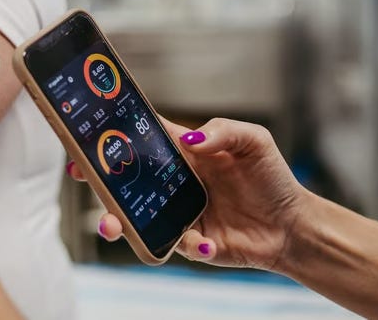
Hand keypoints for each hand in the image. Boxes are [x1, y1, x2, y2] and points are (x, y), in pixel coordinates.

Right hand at [68, 118, 310, 269]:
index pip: (139, 139)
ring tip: (113, 225)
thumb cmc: (272, 177)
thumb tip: (190, 140)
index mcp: (183, 152)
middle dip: (99, 180)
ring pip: (137, 218)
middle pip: (126, 180)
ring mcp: (179, 213)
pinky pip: (178, 246)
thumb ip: (223, 131)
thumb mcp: (253, 141)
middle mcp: (174, 183)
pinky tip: (208, 243)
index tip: (85, 137)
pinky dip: (191, 246)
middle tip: (84, 177)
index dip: (110, 136)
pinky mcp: (193, 243)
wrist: (293, 224)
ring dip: (119, 222)